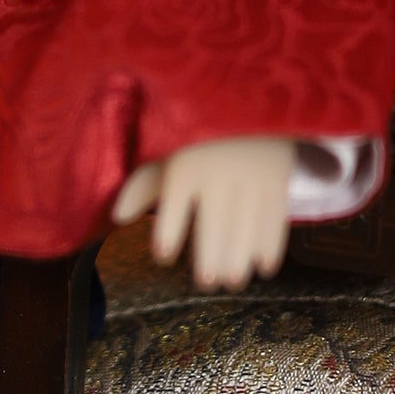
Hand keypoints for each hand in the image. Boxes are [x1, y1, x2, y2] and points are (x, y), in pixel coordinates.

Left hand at [110, 135, 293, 289]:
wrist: (250, 110)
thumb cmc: (199, 143)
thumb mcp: (169, 155)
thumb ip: (143, 186)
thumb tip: (117, 218)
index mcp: (187, 164)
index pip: (175, 203)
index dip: (168, 232)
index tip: (163, 256)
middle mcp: (219, 171)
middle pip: (214, 222)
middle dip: (210, 257)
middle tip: (205, 283)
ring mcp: (251, 176)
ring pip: (246, 225)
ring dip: (240, 259)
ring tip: (232, 282)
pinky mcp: (277, 180)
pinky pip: (274, 219)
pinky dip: (271, 246)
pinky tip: (263, 268)